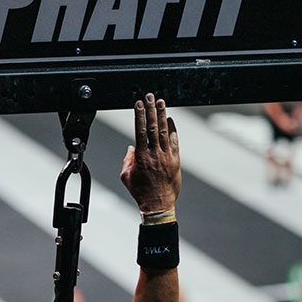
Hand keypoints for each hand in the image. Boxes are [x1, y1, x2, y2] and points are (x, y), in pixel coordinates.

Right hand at [120, 93, 180, 212]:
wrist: (158, 204)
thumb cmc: (141, 192)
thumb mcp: (126, 176)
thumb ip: (127, 160)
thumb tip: (131, 148)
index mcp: (141, 157)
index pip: (140, 131)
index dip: (139, 115)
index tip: (139, 103)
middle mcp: (154, 154)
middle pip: (153, 127)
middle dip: (151, 110)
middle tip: (150, 96)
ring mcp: (166, 157)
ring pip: (165, 132)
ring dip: (163, 115)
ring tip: (161, 102)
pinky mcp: (175, 161)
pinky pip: (175, 142)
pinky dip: (173, 130)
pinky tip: (171, 120)